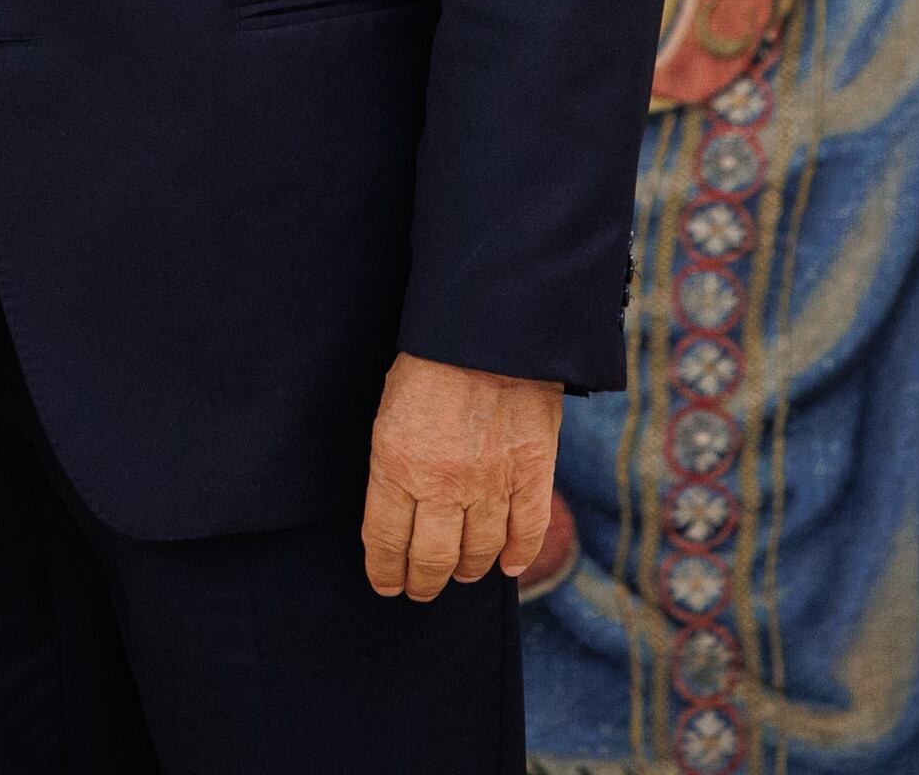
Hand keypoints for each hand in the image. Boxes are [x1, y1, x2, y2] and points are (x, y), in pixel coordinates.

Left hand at [361, 351, 562, 600]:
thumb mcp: (390, 411)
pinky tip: (509, 565)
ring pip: (479, 551)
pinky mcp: (532, 472)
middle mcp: (443, 485)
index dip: (386, 573)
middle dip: (424, 582)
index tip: (387, 585)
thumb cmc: (431, 362)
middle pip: (432, 559)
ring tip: (461, 573)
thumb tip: (397, 510)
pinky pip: (528, 530)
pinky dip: (520, 554)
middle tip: (421, 589)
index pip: (387, 542)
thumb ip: (393, 464)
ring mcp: (492, 483)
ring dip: (468, 569)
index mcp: (398, 467)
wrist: (490, 328)